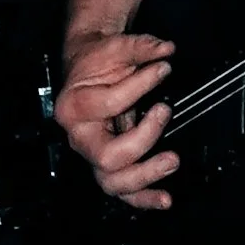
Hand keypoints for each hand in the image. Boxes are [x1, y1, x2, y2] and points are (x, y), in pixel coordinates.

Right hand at [55, 30, 178, 207]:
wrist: (87, 70)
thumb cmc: (97, 63)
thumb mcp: (115, 47)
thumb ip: (141, 46)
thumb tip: (165, 50)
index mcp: (73, 107)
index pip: (108, 103)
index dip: (140, 85)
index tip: (163, 70)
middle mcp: (79, 137)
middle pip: (107, 156)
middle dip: (142, 140)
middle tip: (164, 113)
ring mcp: (92, 155)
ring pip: (113, 182)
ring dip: (145, 176)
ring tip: (172, 160)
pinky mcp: (108, 166)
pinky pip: (123, 190)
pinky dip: (144, 198)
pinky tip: (164, 198)